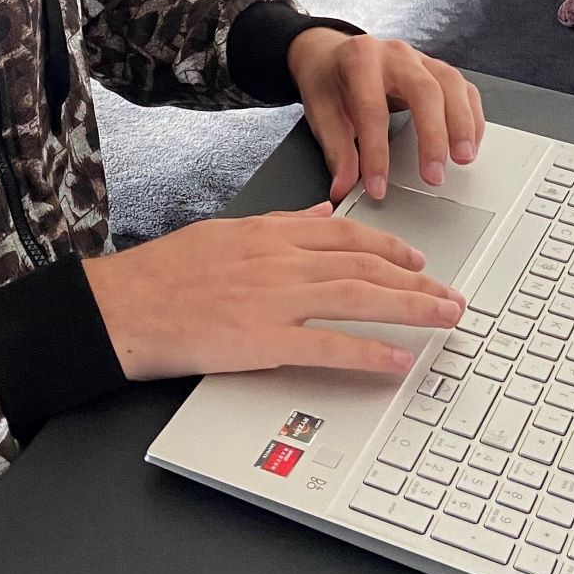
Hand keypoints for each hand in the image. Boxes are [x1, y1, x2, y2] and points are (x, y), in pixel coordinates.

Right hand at [83, 204, 465, 381]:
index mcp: (270, 232)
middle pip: (365, 265)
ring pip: (359, 298)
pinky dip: (369, 352)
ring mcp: (274, 301)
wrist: (122, 306)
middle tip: (451, 295)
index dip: (391, 246)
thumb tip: (319, 214)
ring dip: (410, 309)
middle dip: (417, 280)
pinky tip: (398, 359)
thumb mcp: (225, 231)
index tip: (418, 260)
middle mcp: (280, 260)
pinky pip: (329, 347)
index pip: (347, 234)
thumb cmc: (164, 272)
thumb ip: (277, 224)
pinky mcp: (263, 341)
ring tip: (445, 319)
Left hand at [286, 29, 487, 202]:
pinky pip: (464, 89)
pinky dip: (471, 116)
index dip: (376, 153)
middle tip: (434, 175)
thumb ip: (337, 150)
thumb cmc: (328, 79)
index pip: (372, 110)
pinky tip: (470, 143)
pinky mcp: (437, 70)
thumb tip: (344, 186)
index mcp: (360, 59)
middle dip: (433, 136)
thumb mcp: (321, 112)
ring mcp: (420, 59)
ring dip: (461, 124)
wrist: (331, 53)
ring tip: (463, 159)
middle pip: (424, 90)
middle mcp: (395, 54)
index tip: (377, 187)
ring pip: (452, 85)